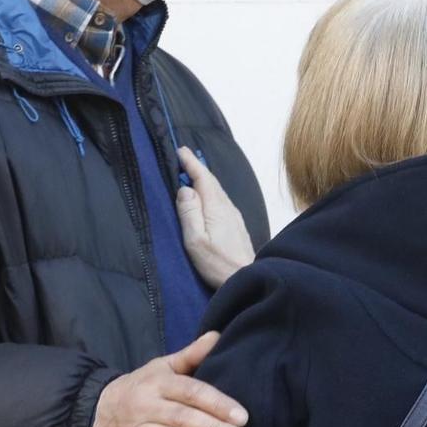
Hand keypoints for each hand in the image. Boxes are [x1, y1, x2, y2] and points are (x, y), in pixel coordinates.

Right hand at [93, 333, 249, 426]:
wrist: (95, 411)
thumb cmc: (140, 388)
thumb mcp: (161, 368)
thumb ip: (190, 356)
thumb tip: (217, 336)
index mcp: (157, 382)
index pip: (191, 391)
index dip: (217, 403)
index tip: (242, 417)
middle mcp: (144, 405)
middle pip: (181, 416)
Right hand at [175, 148, 254, 289]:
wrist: (246, 277)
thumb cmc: (218, 264)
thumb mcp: (195, 241)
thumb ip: (189, 213)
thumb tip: (184, 189)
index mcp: (215, 207)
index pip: (203, 177)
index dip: (191, 162)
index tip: (180, 150)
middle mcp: (227, 207)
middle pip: (211, 181)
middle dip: (196, 167)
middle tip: (182, 157)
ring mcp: (233, 215)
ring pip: (217, 191)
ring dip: (203, 180)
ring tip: (190, 174)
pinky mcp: (235, 225)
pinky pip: (220, 200)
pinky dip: (210, 192)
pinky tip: (204, 198)